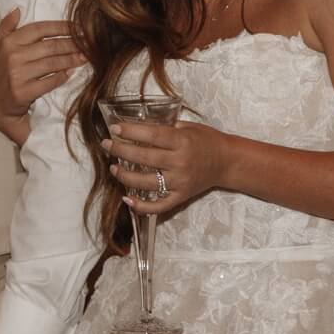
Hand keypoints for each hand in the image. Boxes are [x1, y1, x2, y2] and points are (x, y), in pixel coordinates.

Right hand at [0, 11, 83, 143]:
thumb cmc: (1, 72)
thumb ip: (6, 26)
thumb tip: (17, 9)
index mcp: (8, 42)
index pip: (40, 29)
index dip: (62, 27)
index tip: (79, 27)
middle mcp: (12, 56)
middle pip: (50, 46)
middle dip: (72, 44)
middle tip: (89, 43)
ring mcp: (17, 74)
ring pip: (53, 63)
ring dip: (72, 60)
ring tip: (85, 57)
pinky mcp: (23, 92)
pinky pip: (50, 82)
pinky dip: (62, 77)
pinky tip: (70, 73)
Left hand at [102, 120, 232, 215]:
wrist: (227, 162)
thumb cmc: (206, 141)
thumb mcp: (188, 127)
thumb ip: (164, 128)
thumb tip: (136, 127)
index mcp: (182, 141)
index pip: (152, 136)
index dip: (131, 132)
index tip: (114, 128)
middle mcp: (180, 163)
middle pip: (144, 158)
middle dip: (121, 150)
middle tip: (106, 144)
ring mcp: (180, 182)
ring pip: (146, 183)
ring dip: (125, 177)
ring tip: (113, 167)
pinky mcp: (180, 197)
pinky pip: (158, 206)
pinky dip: (141, 206)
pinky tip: (127, 200)